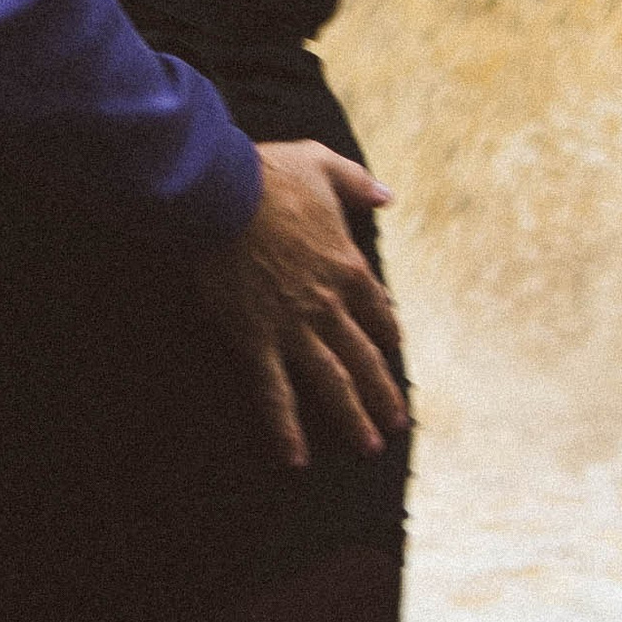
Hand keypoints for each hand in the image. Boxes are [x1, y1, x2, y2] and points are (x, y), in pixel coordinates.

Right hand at [193, 141, 407, 469]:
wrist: (223, 192)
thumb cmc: (268, 172)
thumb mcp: (321, 162)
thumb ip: (357, 181)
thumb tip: (387, 196)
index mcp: (347, 265)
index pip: (378, 310)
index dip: (387, 333)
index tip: (393, 351)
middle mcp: (328, 305)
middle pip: (365, 358)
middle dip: (384, 394)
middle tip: (398, 423)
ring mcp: (295, 327)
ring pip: (333, 382)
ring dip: (353, 417)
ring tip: (370, 446)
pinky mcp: (258, 339)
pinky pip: (275, 392)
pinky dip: (286, 428)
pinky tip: (295, 459)